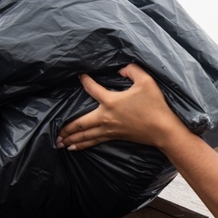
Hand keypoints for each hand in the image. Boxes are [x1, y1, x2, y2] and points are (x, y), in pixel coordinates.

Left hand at [57, 63, 182, 150]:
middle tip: (54, 131)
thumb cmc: (155, 105)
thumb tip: (120, 69)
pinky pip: (94, 141)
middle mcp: (105, 117)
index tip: (80, 76)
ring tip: (58, 142)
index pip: (92, 89)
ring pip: (85, 134)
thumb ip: (132, 70)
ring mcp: (109, 129)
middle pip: (80, 122)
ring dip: (71, 138)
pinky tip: (74, 148)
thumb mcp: (146, 81)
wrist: (163, 129)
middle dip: (66, 127)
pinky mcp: (115, 137)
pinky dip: (83, 144)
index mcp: (110, 101)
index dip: (84, 81)